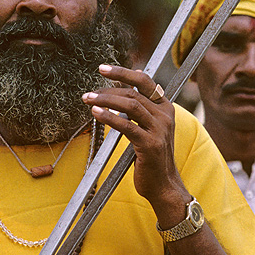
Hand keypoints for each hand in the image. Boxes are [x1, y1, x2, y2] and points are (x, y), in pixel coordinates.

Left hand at [82, 64, 190, 220]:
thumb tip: (126, 89)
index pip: (145, 81)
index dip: (123, 73)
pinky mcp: (150, 144)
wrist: (164, 186)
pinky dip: (110, 117)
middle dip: (108, 89)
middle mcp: (165, 115)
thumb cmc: (153, 158)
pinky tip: (96, 113)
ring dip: (106, 100)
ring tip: (88, 99)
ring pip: (130, 105)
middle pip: (134, 92)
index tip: (103, 69)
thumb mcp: (151, 129)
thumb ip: (143, 110)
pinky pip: (127, 126)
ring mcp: (159, 130)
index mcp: (166, 108)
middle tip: (89, 92)